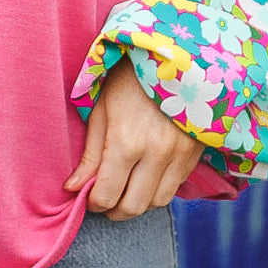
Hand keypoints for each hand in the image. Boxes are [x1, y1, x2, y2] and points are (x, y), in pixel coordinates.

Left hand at [65, 54, 204, 219]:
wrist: (173, 56)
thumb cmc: (128, 78)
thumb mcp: (101, 109)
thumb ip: (90, 154)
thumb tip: (73, 188)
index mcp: (127, 141)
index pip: (107, 194)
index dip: (94, 203)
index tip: (88, 199)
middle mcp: (156, 154)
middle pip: (134, 206)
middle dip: (116, 211)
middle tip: (105, 202)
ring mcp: (179, 155)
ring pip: (158, 202)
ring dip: (139, 202)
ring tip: (125, 190)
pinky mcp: (194, 153)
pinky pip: (176, 186)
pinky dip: (159, 189)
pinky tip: (147, 176)